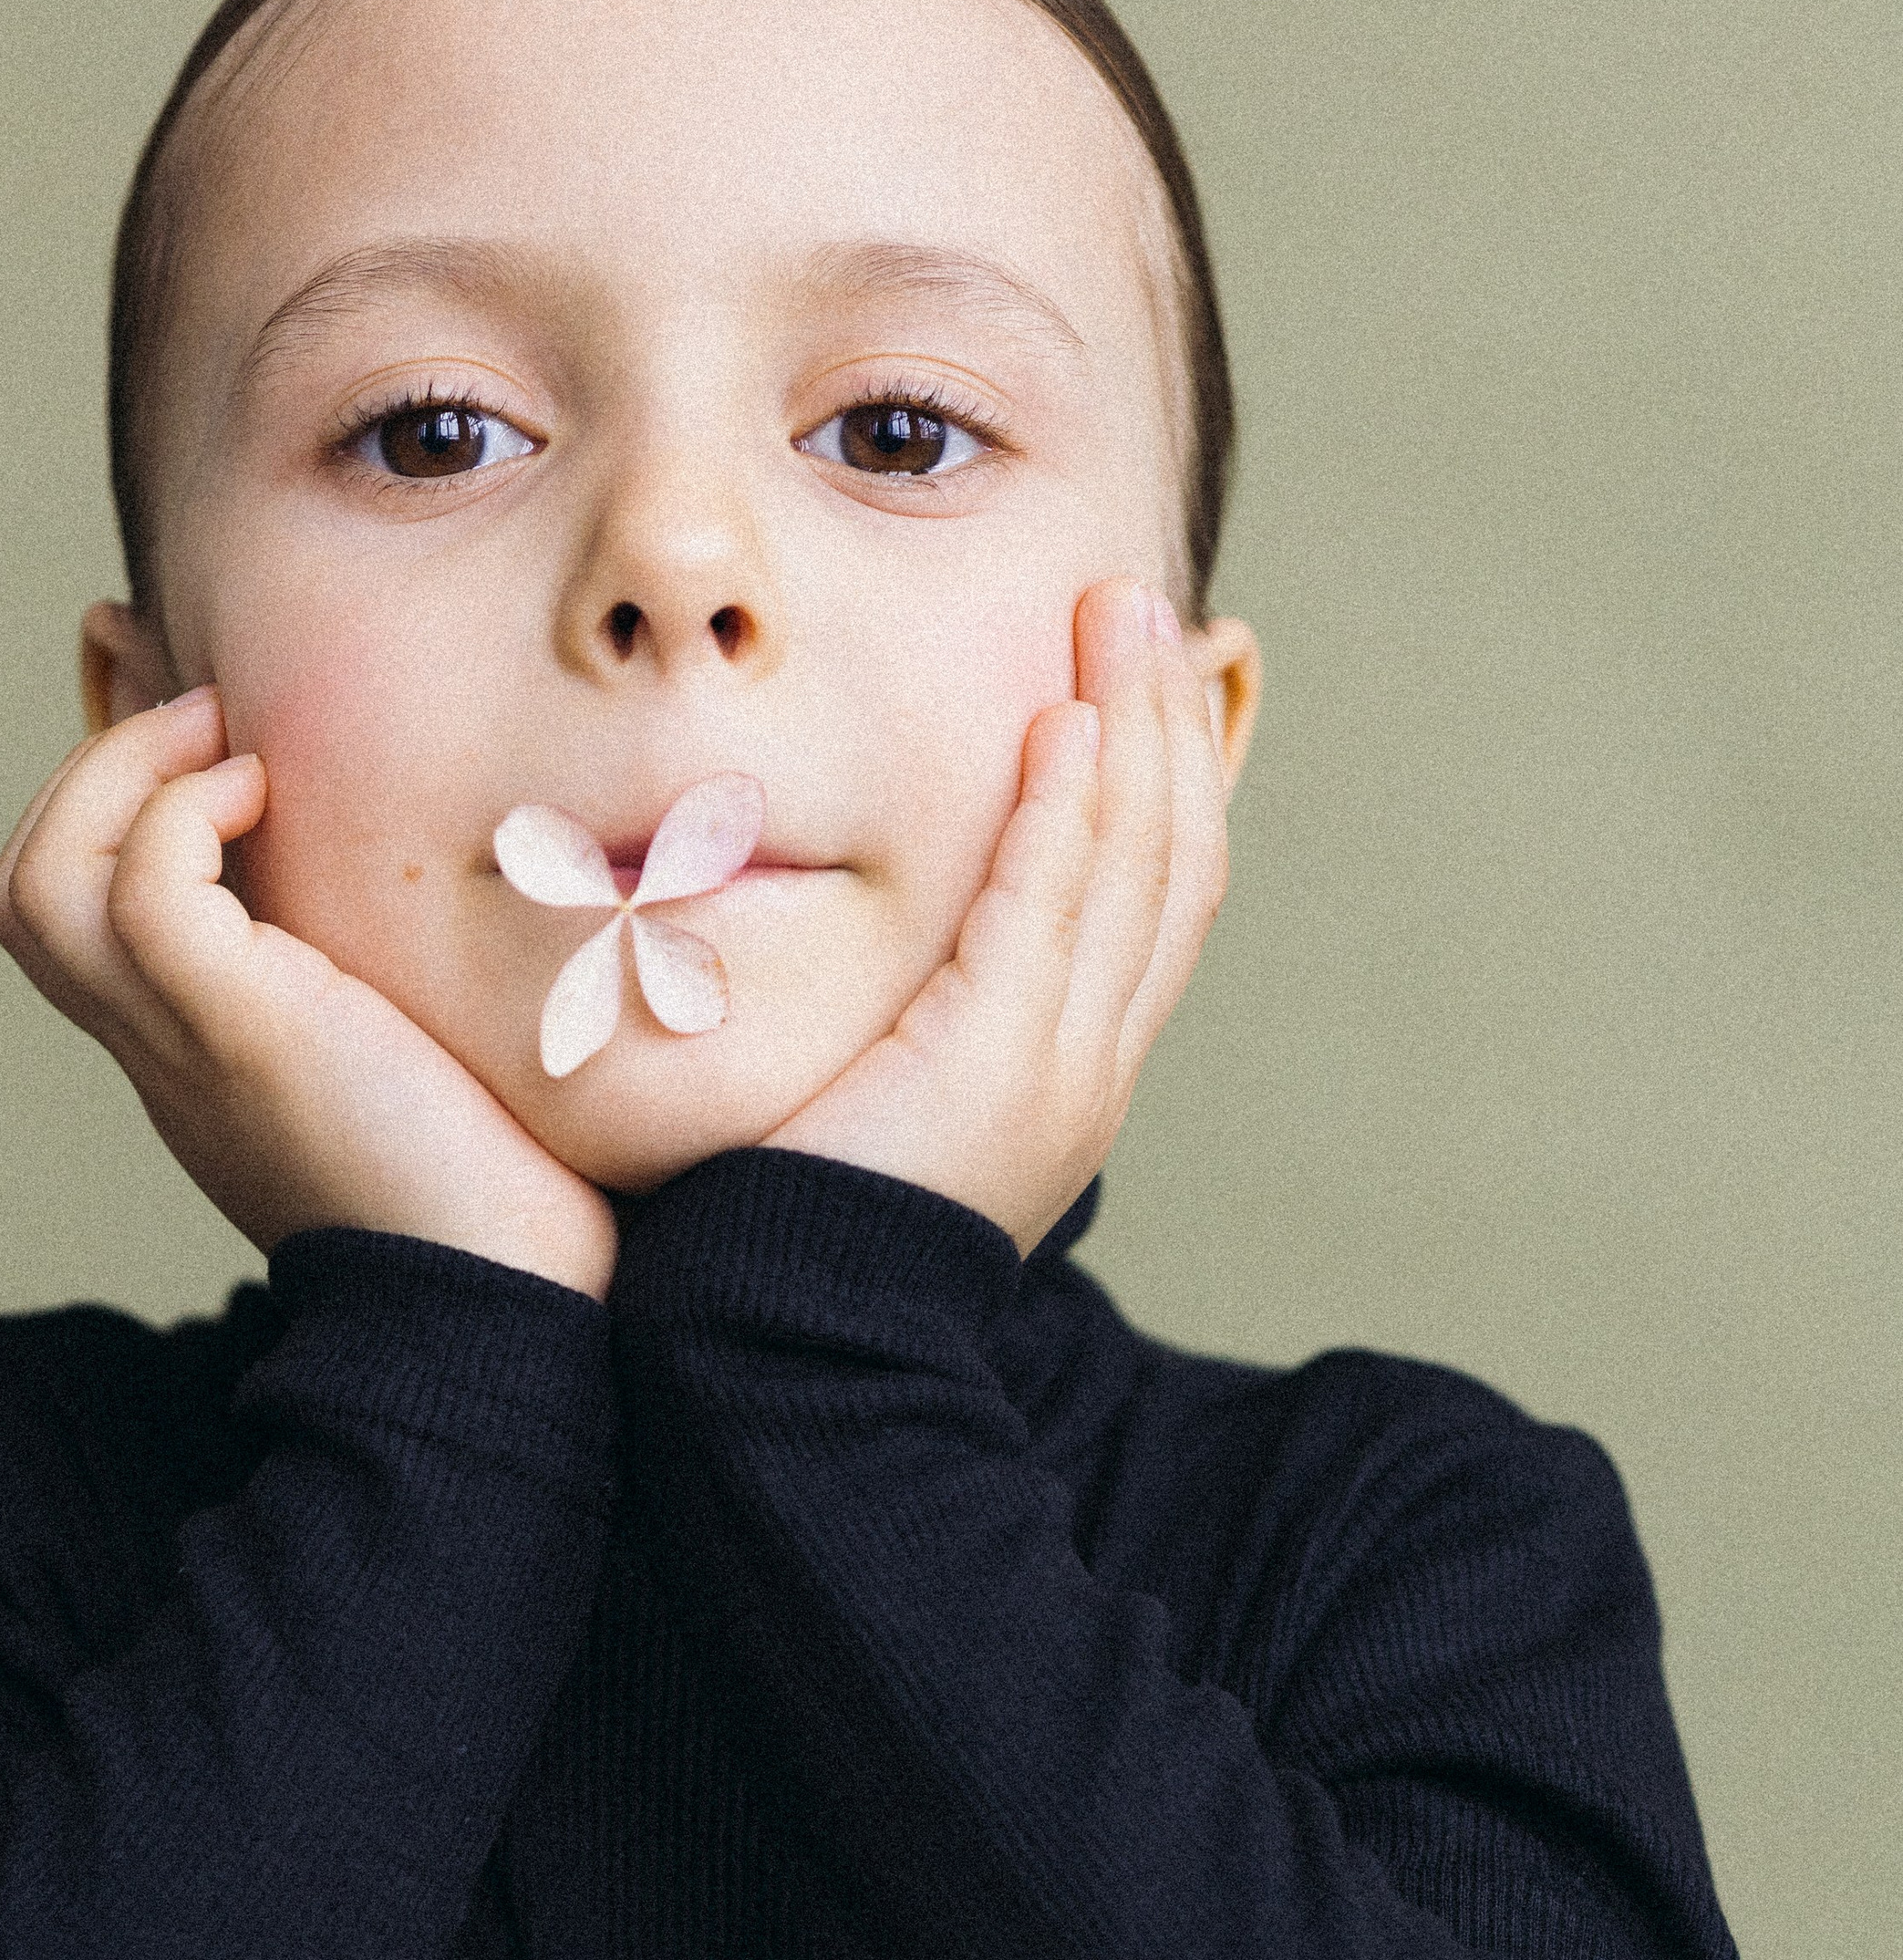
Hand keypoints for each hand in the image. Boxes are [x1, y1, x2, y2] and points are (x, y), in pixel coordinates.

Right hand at [0, 688, 619, 1296]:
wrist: (517, 1306)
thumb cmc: (508, 1193)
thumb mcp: (419, 1057)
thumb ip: (382, 983)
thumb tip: (440, 882)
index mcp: (200, 1057)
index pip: (80, 921)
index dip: (114, 810)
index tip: (219, 744)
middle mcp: (171, 1055)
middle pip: (27, 896)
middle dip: (94, 773)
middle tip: (214, 720)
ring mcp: (191, 1049)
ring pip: (41, 888)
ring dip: (118, 776)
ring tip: (231, 742)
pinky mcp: (242, 1037)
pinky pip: (142, 895)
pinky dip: (184, 814)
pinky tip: (272, 795)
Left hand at [765, 582, 1240, 1253]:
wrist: (786, 1351)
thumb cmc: (791, 1230)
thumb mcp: (870, 1096)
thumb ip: (901, 1014)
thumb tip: (872, 940)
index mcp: (1067, 1071)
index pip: (1152, 900)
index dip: (1163, 781)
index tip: (1143, 678)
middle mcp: (1088, 1066)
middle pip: (1172, 865)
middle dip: (1167, 727)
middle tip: (1141, 608)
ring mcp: (1059, 1068)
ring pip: (1136, 869)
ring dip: (1132, 729)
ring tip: (1119, 618)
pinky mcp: (999, 1066)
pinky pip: (1052, 912)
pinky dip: (1066, 812)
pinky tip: (1064, 724)